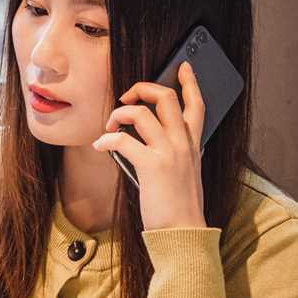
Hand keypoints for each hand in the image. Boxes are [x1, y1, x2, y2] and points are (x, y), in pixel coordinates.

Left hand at [91, 60, 208, 230]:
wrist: (183, 231)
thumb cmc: (179, 205)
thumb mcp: (185, 172)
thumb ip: (176, 152)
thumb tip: (154, 140)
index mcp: (193, 143)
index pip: (198, 104)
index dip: (190, 81)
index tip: (183, 66)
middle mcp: (183, 142)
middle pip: (166, 97)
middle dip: (142, 88)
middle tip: (126, 97)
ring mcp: (169, 152)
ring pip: (141, 112)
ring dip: (118, 114)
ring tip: (109, 127)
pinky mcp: (152, 165)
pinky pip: (123, 139)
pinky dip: (106, 139)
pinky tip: (100, 145)